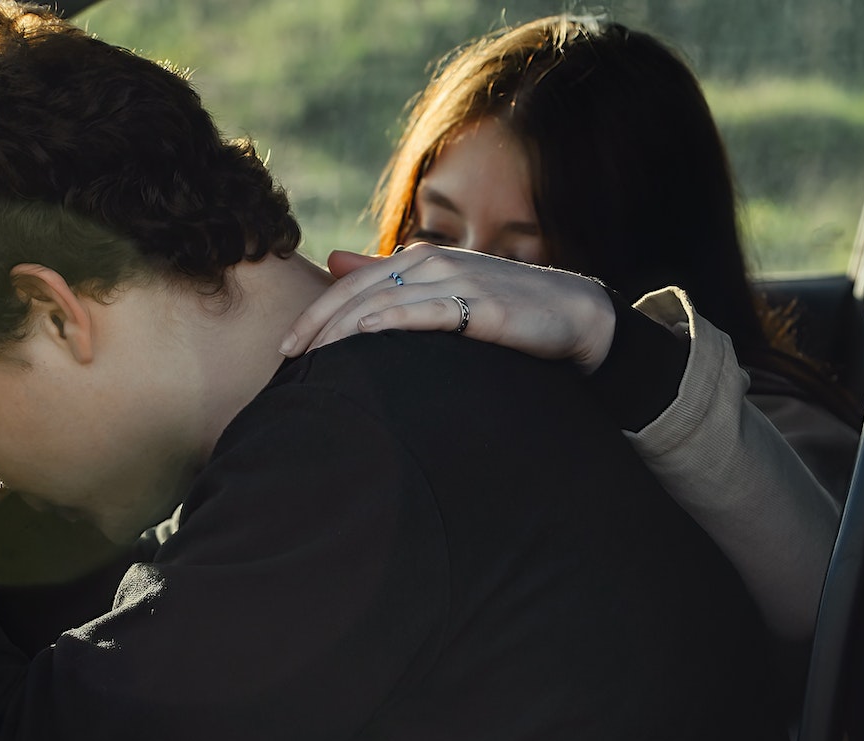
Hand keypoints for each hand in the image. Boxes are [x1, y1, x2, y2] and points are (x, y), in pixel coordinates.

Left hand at [282, 244, 616, 372]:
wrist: (576, 314)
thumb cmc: (511, 310)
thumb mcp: (448, 291)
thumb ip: (394, 279)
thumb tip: (334, 263)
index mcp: (423, 259)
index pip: (354, 285)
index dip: (317, 313)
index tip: (287, 347)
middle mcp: (435, 262)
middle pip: (360, 292)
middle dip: (318, 324)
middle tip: (287, 358)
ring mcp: (459, 280)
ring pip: (385, 302)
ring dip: (342, 330)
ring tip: (312, 357)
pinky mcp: (482, 305)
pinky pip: (426, 312)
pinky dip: (390, 323)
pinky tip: (362, 338)